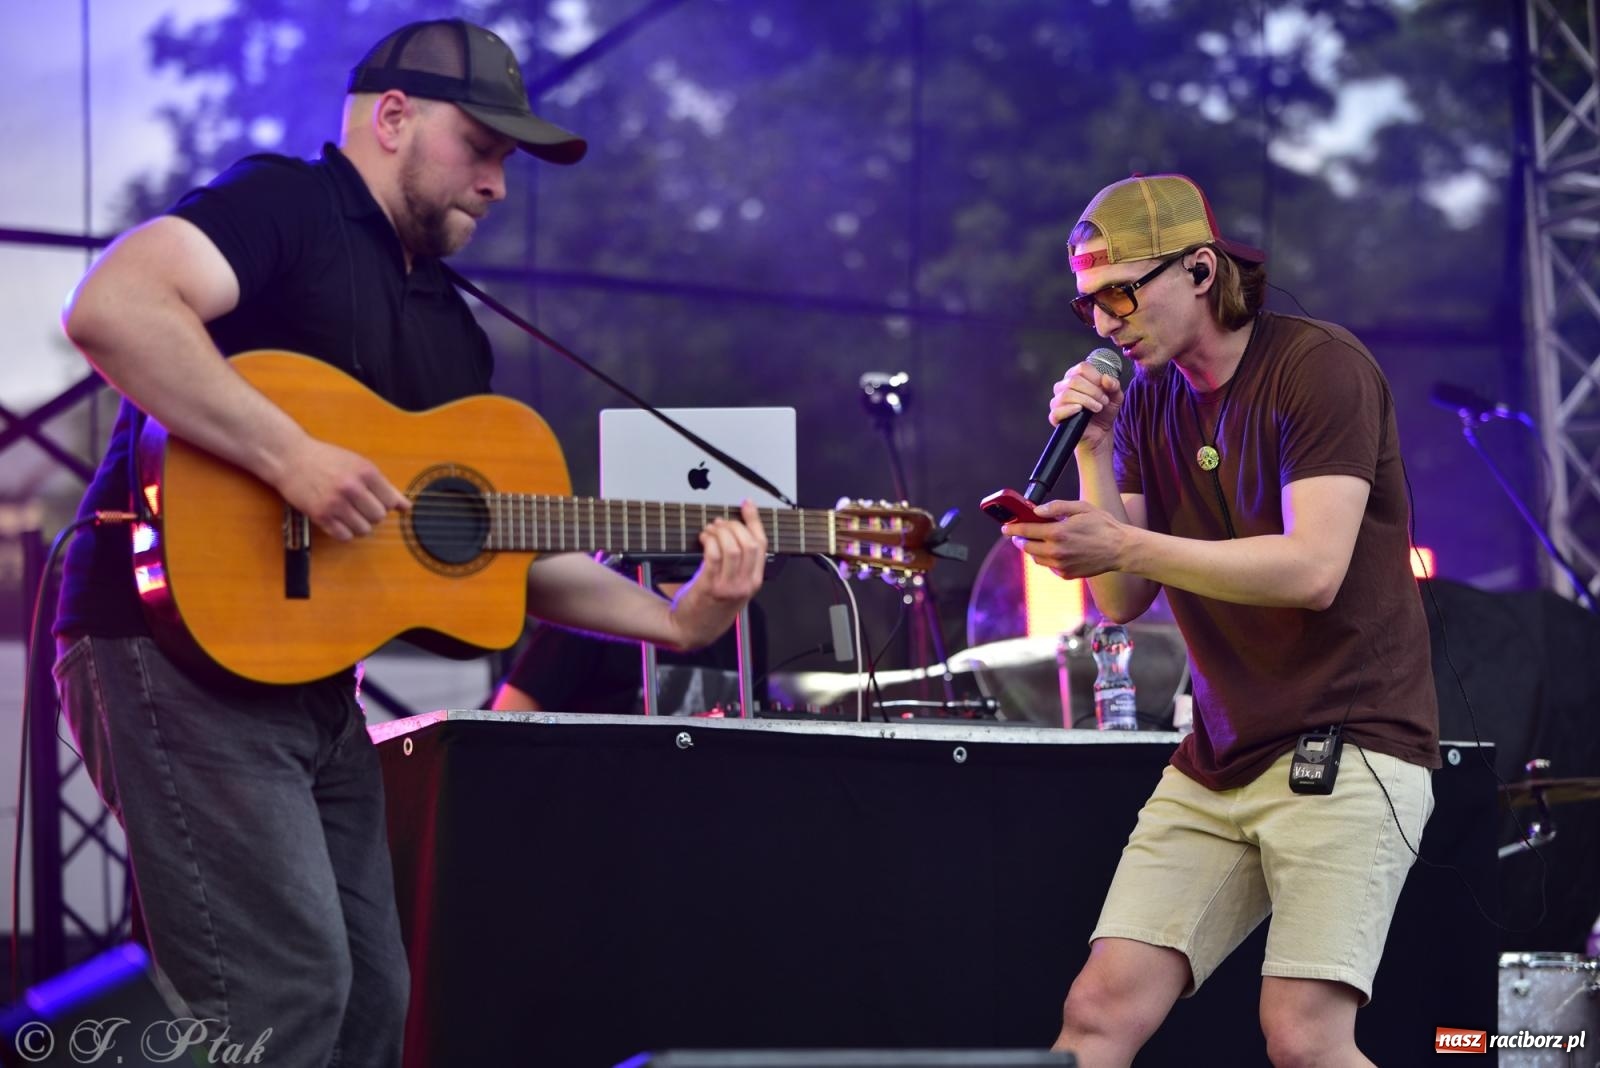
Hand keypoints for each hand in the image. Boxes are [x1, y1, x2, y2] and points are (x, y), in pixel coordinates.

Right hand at [273, 436, 409, 540]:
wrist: (291, 458)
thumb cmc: (327, 460)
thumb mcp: (359, 465)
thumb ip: (384, 486)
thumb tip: (406, 507)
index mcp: (365, 472)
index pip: (390, 502)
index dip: (384, 503)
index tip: (374, 499)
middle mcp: (352, 487)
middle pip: (378, 517)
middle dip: (371, 514)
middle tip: (359, 506)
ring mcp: (336, 502)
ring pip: (364, 529)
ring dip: (359, 525)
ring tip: (348, 513)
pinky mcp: (320, 515)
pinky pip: (344, 536)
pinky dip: (344, 532)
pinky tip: (338, 520)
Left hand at [667, 500, 767, 647]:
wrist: (692, 630)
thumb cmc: (711, 607)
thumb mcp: (735, 589)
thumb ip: (741, 567)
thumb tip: (735, 531)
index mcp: (754, 581)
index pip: (762, 545)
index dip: (755, 521)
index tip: (747, 505)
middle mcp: (745, 584)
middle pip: (748, 543)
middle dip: (734, 525)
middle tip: (721, 523)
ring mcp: (728, 586)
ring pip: (733, 547)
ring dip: (720, 532)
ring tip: (710, 530)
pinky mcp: (710, 585)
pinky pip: (714, 555)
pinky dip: (709, 541)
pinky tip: (704, 538)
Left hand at [1003, 498, 1124, 578]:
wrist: (1120, 550)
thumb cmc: (1103, 525)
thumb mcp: (1081, 508)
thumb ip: (1056, 507)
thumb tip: (1037, 510)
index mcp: (1058, 533)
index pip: (1026, 531)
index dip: (1012, 529)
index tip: (1005, 528)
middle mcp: (1056, 551)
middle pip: (1027, 547)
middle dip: (1019, 540)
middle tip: (1017, 535)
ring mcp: (1061, 566)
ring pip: (1037, 558)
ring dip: (1032, 550)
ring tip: (1036, 541)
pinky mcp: (1067, 575)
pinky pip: (1049, 567)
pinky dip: (1047, 559)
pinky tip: (1054, 551)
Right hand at [1049, 359, 1123, 454]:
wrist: (1100, 432)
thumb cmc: (1105, 411)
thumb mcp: (1115, 396)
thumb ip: (1114, 385)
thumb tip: (1106, 378)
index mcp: (1076, 376)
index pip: (1082, 368)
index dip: (1096, 377)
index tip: (1105, 388)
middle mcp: (1063, 386)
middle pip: (1074, 380)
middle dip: (1093, 391)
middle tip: (1104, 401)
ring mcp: (1057, 401)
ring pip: (1067, 394)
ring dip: (1086, 401)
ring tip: (1097, 408)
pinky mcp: (1055, 416)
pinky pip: (1057, 410)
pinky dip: (1070, 409)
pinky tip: (1081, 410)